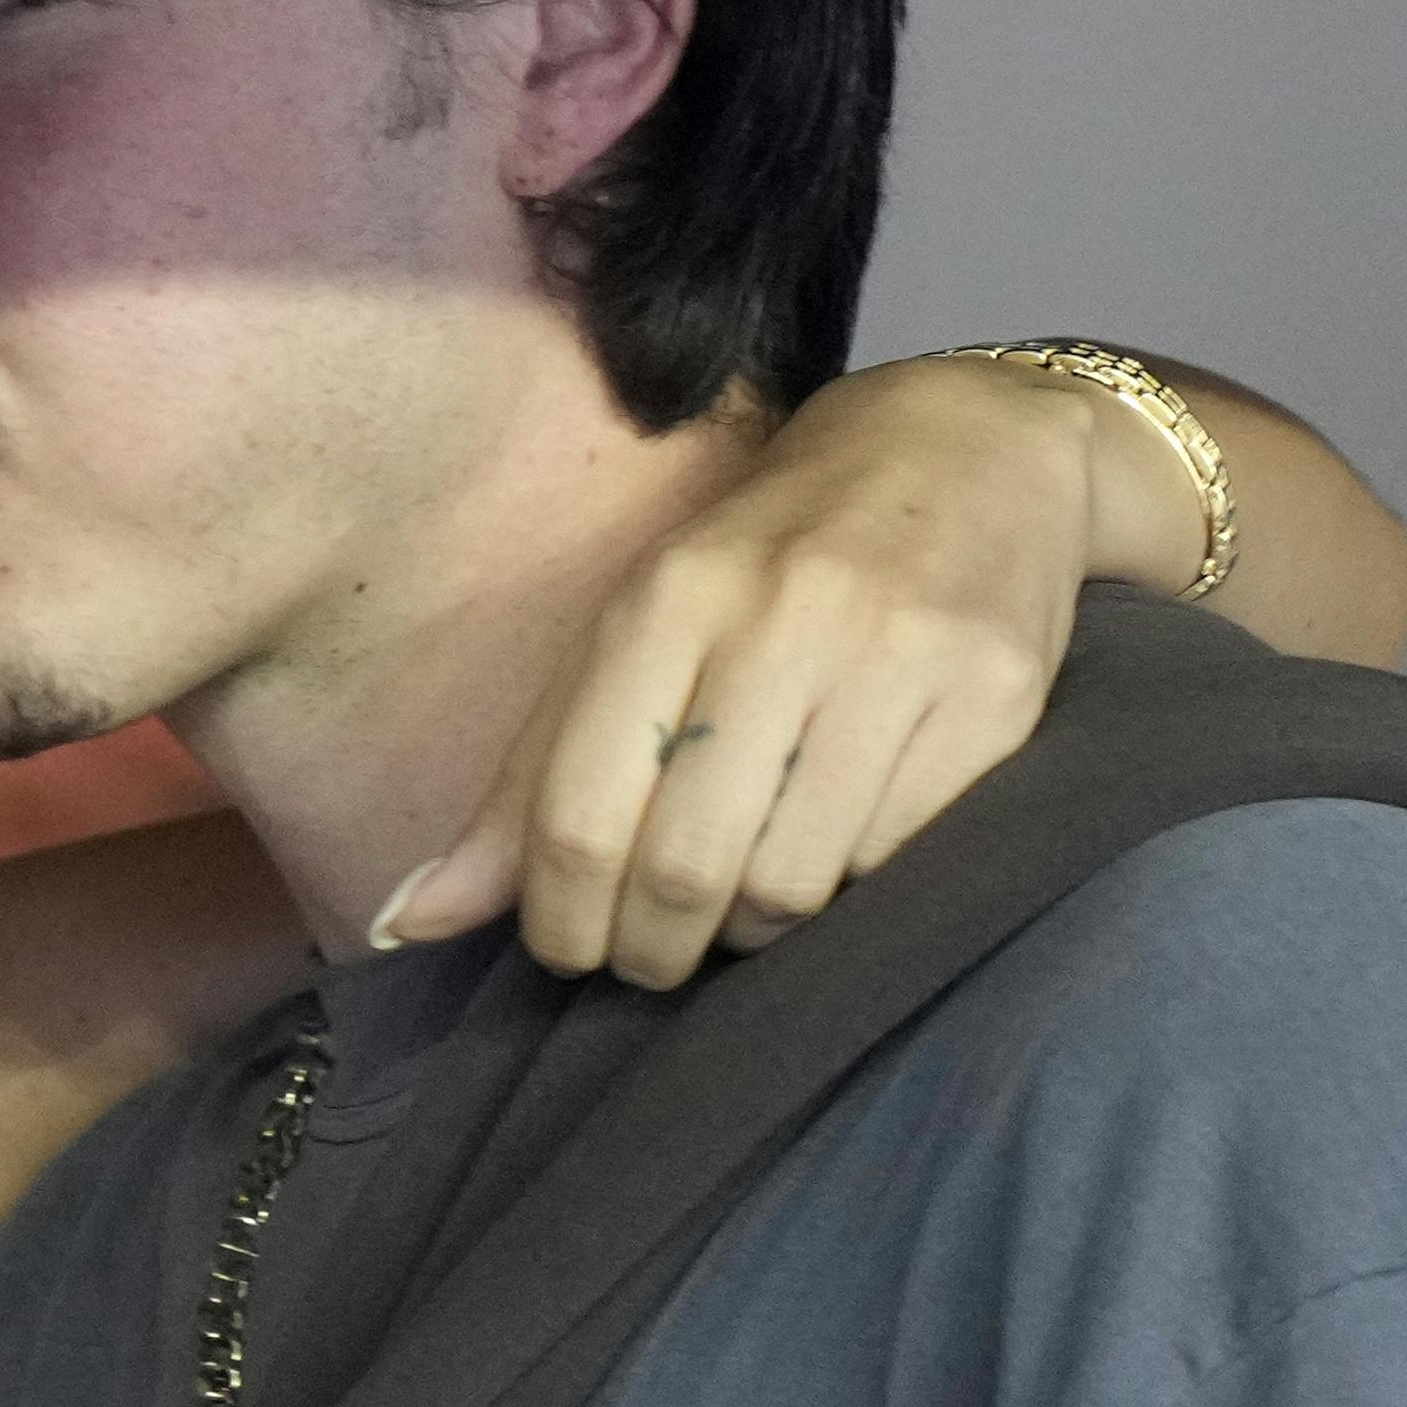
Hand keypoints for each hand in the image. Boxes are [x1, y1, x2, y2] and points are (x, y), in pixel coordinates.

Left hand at [371, 353, 1126, 990]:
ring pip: (791, 885)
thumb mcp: (637, 630)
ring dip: (754, 932)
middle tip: (655, 955)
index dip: (562, 919)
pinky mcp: (995, 700)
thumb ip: (528, 781)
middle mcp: (780, 620)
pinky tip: (834, 857)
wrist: (973, 451)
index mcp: (666, 599)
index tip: (570, 949)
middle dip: (653, 948)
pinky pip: (897, 864)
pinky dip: (851, 894)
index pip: (579, 814)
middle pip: (681, 867)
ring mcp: (897, 658)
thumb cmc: (774, 556)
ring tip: (747, 905)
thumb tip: (410, 924)